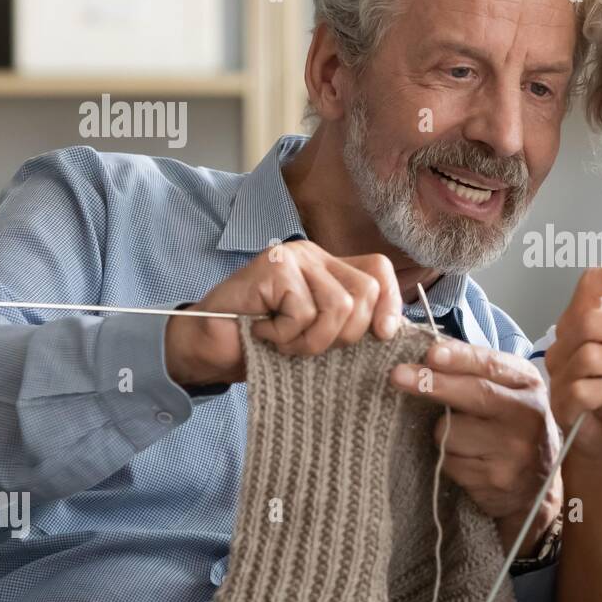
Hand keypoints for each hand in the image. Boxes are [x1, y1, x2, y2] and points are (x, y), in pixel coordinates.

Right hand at [165, 240, 401, 386]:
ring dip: (311, 340)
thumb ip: (349, 324)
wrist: (209, 346)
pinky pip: (304, 312)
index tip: (383, 335)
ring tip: (284, 341)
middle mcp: (314, 255)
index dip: (390, 302)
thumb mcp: (317, 335)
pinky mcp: (273, 267)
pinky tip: (263, 332)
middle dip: (345, 335)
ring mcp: (292, 257)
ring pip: (339, 306)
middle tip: (308, 344)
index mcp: (330, 268)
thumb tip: (392, 329)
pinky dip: (285, 336)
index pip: (379, 270)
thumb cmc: (263, 343)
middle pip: (365, 292)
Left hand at [389, 340, 562, 556]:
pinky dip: (449, 459)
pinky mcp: (495, 479)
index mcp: (528, 384)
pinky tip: (469, 460)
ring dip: (443, 433)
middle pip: (474, 394)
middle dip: (431, 384)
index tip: (431, 353)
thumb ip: (477, 371)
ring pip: (451, 432)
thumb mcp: (508, 389)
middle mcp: (527, 415)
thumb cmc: (512, 425)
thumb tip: (429, 354)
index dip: (459, 358)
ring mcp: (513, 450)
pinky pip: (450, 462)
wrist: (538, 482)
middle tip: (398, 375)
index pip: (491, 365)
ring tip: (464, 438)